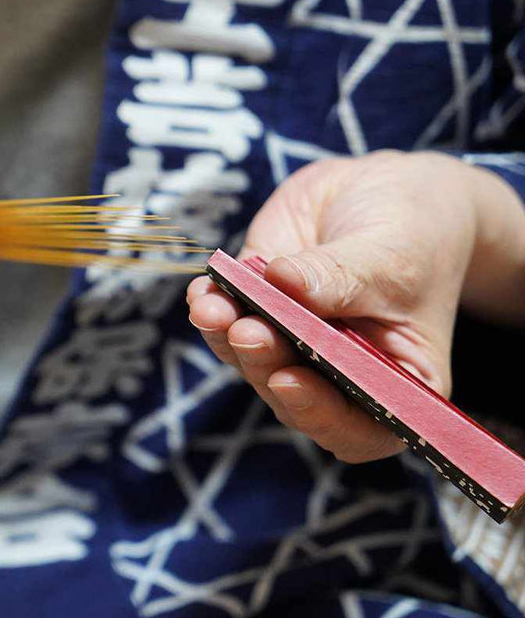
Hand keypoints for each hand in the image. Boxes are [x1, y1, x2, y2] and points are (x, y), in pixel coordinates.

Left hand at [187, 150, 524, 462]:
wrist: (381, 188)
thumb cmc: (413, 232)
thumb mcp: (393, 254)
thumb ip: (343, 276)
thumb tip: (283, 282)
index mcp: (395, 382)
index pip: (361, 429)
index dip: (321, 416)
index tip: (289, 380)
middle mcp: (340, 374)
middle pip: (294, 395)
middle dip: (265, 366)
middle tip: (248, 331)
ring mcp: (294, 344)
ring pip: (253, 361)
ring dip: (228, 339)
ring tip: (213, 309)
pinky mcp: (258, 309)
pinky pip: (228, 321)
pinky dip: (212, 308)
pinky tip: (204, 292)